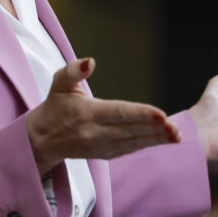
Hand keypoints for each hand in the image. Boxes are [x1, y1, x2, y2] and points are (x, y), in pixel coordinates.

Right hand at [27, 58, 180, 174]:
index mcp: (87, 114)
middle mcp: (94, 133)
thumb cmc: (55, 106)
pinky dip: (147, 145)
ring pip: (133, 143)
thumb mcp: (59, 83)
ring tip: (176, 135)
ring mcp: (100, 147)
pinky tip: (163, 140)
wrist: (41, 139)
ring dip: (156, 140)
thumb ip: (73, 70)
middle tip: (176, 128)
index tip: (162, 114)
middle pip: (131, 131)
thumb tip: (90, 61)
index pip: (119, 113)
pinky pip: (130, 149)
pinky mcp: (104, 154)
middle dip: (155, 130)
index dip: (141, 114)